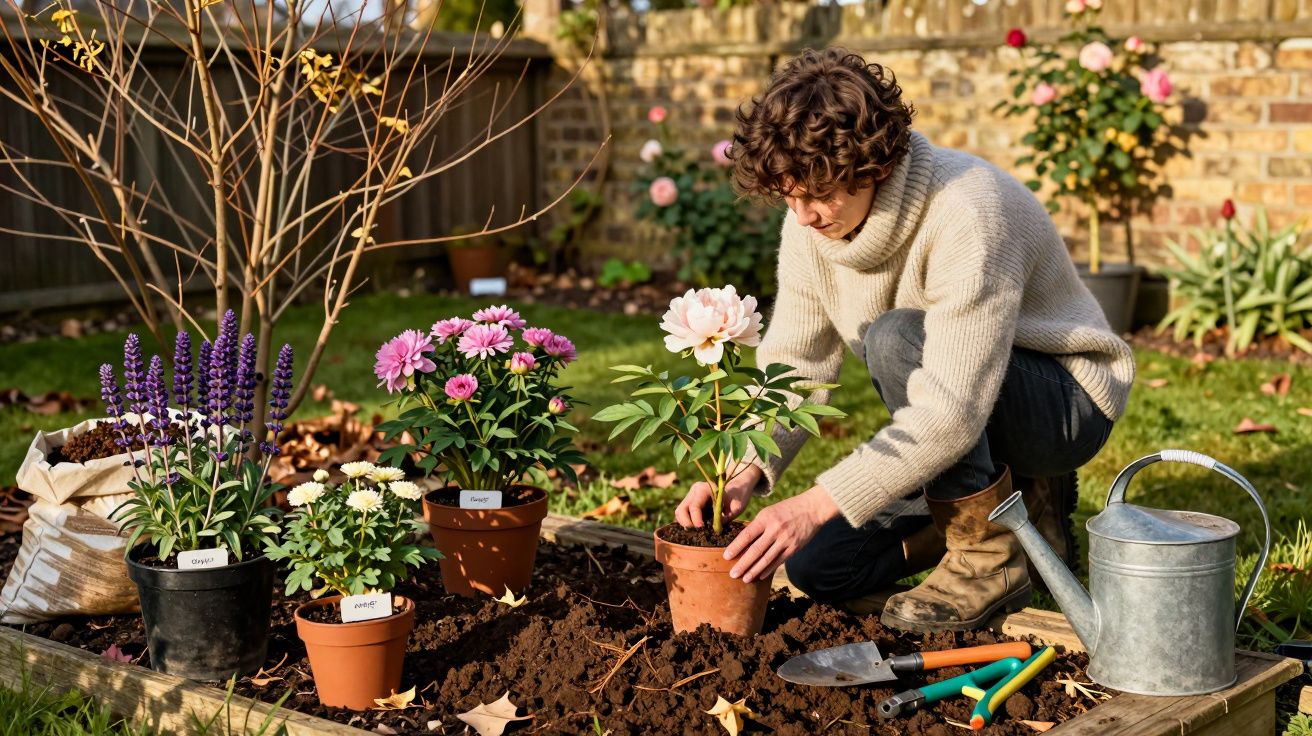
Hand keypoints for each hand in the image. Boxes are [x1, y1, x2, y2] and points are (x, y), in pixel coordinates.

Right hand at [674, 464, 761, 528]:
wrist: (737, 488)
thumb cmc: (738, 496)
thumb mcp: (738, 505)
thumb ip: (728, 516)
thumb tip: (716, 528)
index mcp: (705, 489)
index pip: (694, 506)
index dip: (696, 519)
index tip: (702, 528)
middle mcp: (694, 491)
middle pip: (681, 510)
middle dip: (687, 523)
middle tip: (699, 532)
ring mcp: (691, 497)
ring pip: (680, 513)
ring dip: (686, 524)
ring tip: (700, 531)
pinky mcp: (691, 503)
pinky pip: (684, 515)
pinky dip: (688, 523)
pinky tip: (701, 527)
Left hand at [724, 485, 839, 583]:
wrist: (812, 509)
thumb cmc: (786, 509)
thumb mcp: (769, 512)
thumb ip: (757, 526)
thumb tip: (742, 543)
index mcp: (766, 518)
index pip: (747, 535)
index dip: (736, 547)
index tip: (726, 556)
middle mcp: (775, 529)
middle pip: (756, 550)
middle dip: (743, 564)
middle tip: (733, 574)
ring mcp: (785, 539)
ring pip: (767, 559)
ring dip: (754, 570)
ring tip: (745, 579)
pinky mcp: (794, 547)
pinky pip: (779, 561)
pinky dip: (768, 569)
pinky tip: (760, 576)